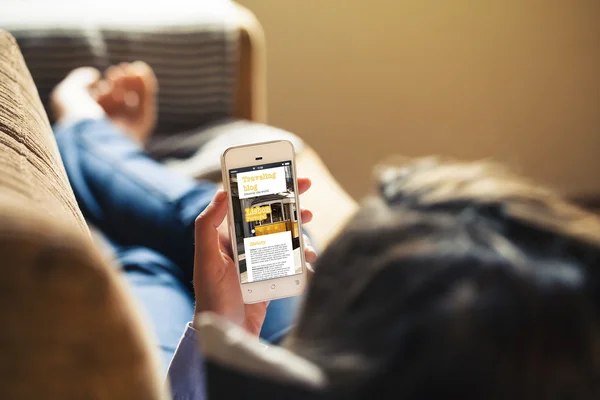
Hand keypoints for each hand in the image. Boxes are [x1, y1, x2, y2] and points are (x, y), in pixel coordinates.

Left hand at [193, 178, 316, 335]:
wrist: (226, 333)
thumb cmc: (211, 297)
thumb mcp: (205, 259)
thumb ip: (207, 225)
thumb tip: (220, 192)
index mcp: (226, 235)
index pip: (245, 201)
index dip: (263, 184)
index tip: (280, 171)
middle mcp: (243, 243)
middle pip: (270, 214)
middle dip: (288, 200)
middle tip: (305, 188)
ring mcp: (259, 259)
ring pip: (284, 234)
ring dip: (299, 230)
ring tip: (308, 234)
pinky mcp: (271, 275)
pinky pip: (290, 258)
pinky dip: (301, 256)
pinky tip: (308, 260)